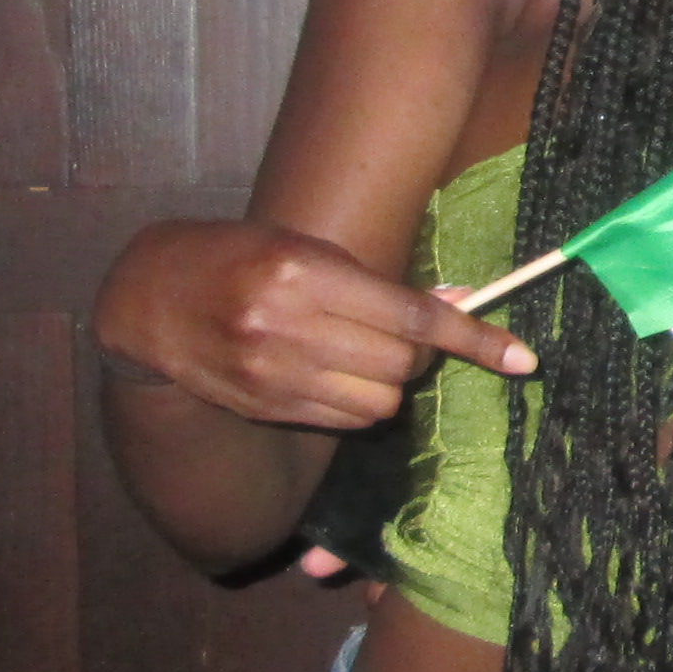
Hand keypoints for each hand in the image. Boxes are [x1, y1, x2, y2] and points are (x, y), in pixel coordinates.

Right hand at [91, 215, 536, 438]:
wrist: (151, 298)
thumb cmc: (240, 258)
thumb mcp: (308, 250)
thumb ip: (380, 285)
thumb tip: (460, 300)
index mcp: (303, 272)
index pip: (413, 315)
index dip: (474, 338)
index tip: (521, 360)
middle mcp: (288, 325)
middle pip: (401, 366)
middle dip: (418, 356)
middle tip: (399, 337)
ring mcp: (272, 373)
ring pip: (378, 403)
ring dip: (385, 384)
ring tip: (351, 353)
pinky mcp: (263, 406)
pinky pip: (344, 421)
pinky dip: (353, 404)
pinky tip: (324, 375)